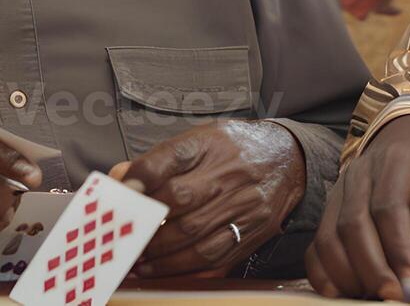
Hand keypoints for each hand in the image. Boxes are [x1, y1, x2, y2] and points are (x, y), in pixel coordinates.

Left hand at [115, 120, 304, 278]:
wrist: (288, 159)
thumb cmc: (232, 149)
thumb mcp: (199, 139)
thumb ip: (159, 160)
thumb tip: (121, 180)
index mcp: (212, 143)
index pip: (172, 156)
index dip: (143, 174)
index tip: (122, 190)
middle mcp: (230, 173)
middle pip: (182, 199)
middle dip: (146, 222)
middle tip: (122, 235)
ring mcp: (245, 205)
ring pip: (196, 235)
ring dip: (160, 253)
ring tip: (136, 260)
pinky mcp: (254, 231)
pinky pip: (215, 257)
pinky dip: (183, 268)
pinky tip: (162, 269)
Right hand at [306, 114, 409, 300]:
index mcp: (394, 162)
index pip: (388, 206)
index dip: (398, 246)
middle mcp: (359, 175)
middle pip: (353, 224)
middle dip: (372, 266)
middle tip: (392, 293)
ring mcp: (338, 194)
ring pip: (329, 237)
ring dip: (347, 273)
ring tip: (371, 296)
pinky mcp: (328, 213)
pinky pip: (315, 246)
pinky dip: (323, 273)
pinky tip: (340, 293)